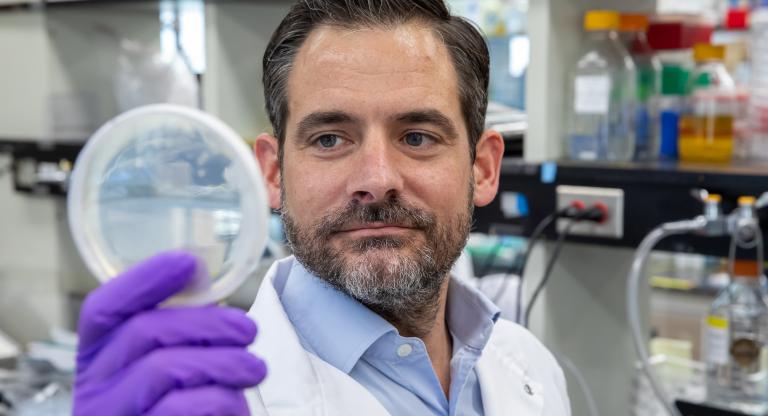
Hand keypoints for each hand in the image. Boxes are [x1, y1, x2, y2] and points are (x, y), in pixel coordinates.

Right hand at [73, 251, 266, 415]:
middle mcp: (94, 387)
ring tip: (254, 369)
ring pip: (165, 369)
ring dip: (222, 362)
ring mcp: (112, 415)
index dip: (143, 279)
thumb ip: (178, 326)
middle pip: (143, 331)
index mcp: (98, 358)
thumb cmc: (181, 406)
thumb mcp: (170, 365)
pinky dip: (220, 400)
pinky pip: (182, 408)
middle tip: (248, 330)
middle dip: (206, 323)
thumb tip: (199, 272)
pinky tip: (236, 403)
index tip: (189, 262)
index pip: (103, 309)